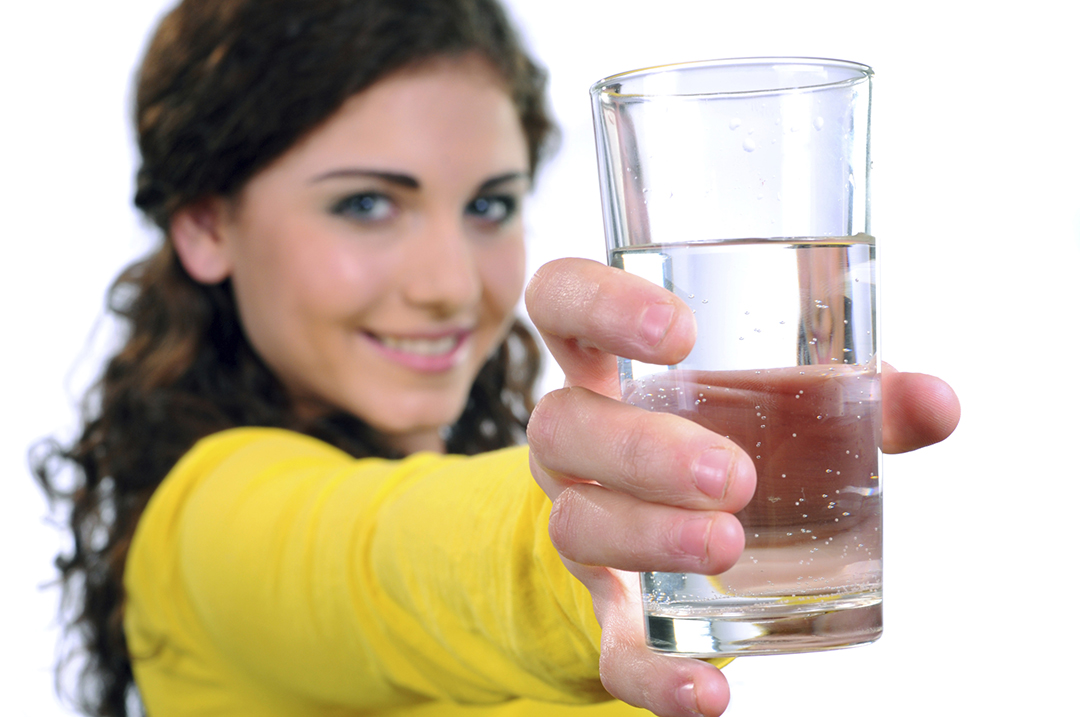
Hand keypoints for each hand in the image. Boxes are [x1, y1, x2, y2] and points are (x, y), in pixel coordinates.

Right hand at [525, 258, 959, 716]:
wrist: (681, 528)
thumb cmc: (731, 436)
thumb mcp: (781, 403)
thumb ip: (854, 395)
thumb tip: (935, 402)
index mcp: (609, 363)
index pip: (562, 301)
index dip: (598, 304)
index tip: (678, 334)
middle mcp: (578, 437)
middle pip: (560, 425)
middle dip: (642, 450)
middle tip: (734, 476)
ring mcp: (583, 519)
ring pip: (576, 525)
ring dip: (649, 539)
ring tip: (730, 545)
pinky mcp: (609, 604)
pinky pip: (610, 643)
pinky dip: (655, 674)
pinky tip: (710, 694)